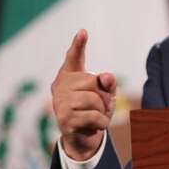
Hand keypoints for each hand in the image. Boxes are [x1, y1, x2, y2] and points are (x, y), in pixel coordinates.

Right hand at [51, 29, 116, 160]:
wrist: (84, 137)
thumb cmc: (94, 109)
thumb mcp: (105, 94)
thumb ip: (108, 83)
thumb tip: (107, 76)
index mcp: (70, 74)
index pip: (74, 56)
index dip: (78, 44)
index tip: (83, 31)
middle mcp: (61, 85)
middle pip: (93, 82)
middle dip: (104, 96)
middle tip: (98, 105)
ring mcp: (60, 102)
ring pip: (94, 100)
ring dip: (103, 110)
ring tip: (95, 115)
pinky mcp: (65, 118)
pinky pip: (95, 116)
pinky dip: (102, 122)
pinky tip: (96, 125)